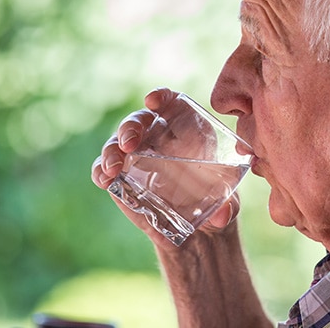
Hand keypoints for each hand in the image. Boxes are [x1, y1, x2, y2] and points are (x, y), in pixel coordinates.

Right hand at [91, 87, 239, 246]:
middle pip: (139, 120)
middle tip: (129, 143)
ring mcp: (137, 158)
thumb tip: (222, 215)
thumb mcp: (229, 206)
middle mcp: (158, 139)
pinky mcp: (122, 180)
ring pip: (117, 143)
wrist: (198, 232)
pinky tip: (104, 179)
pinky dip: (100, 171)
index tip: (154, 101)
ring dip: (112, 150)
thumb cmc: (217, 204)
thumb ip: (228, 208)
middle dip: (131, 127)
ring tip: (112, 167)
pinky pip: (105, 169)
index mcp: (187, 130)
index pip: (171, 102)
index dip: (162, 97)